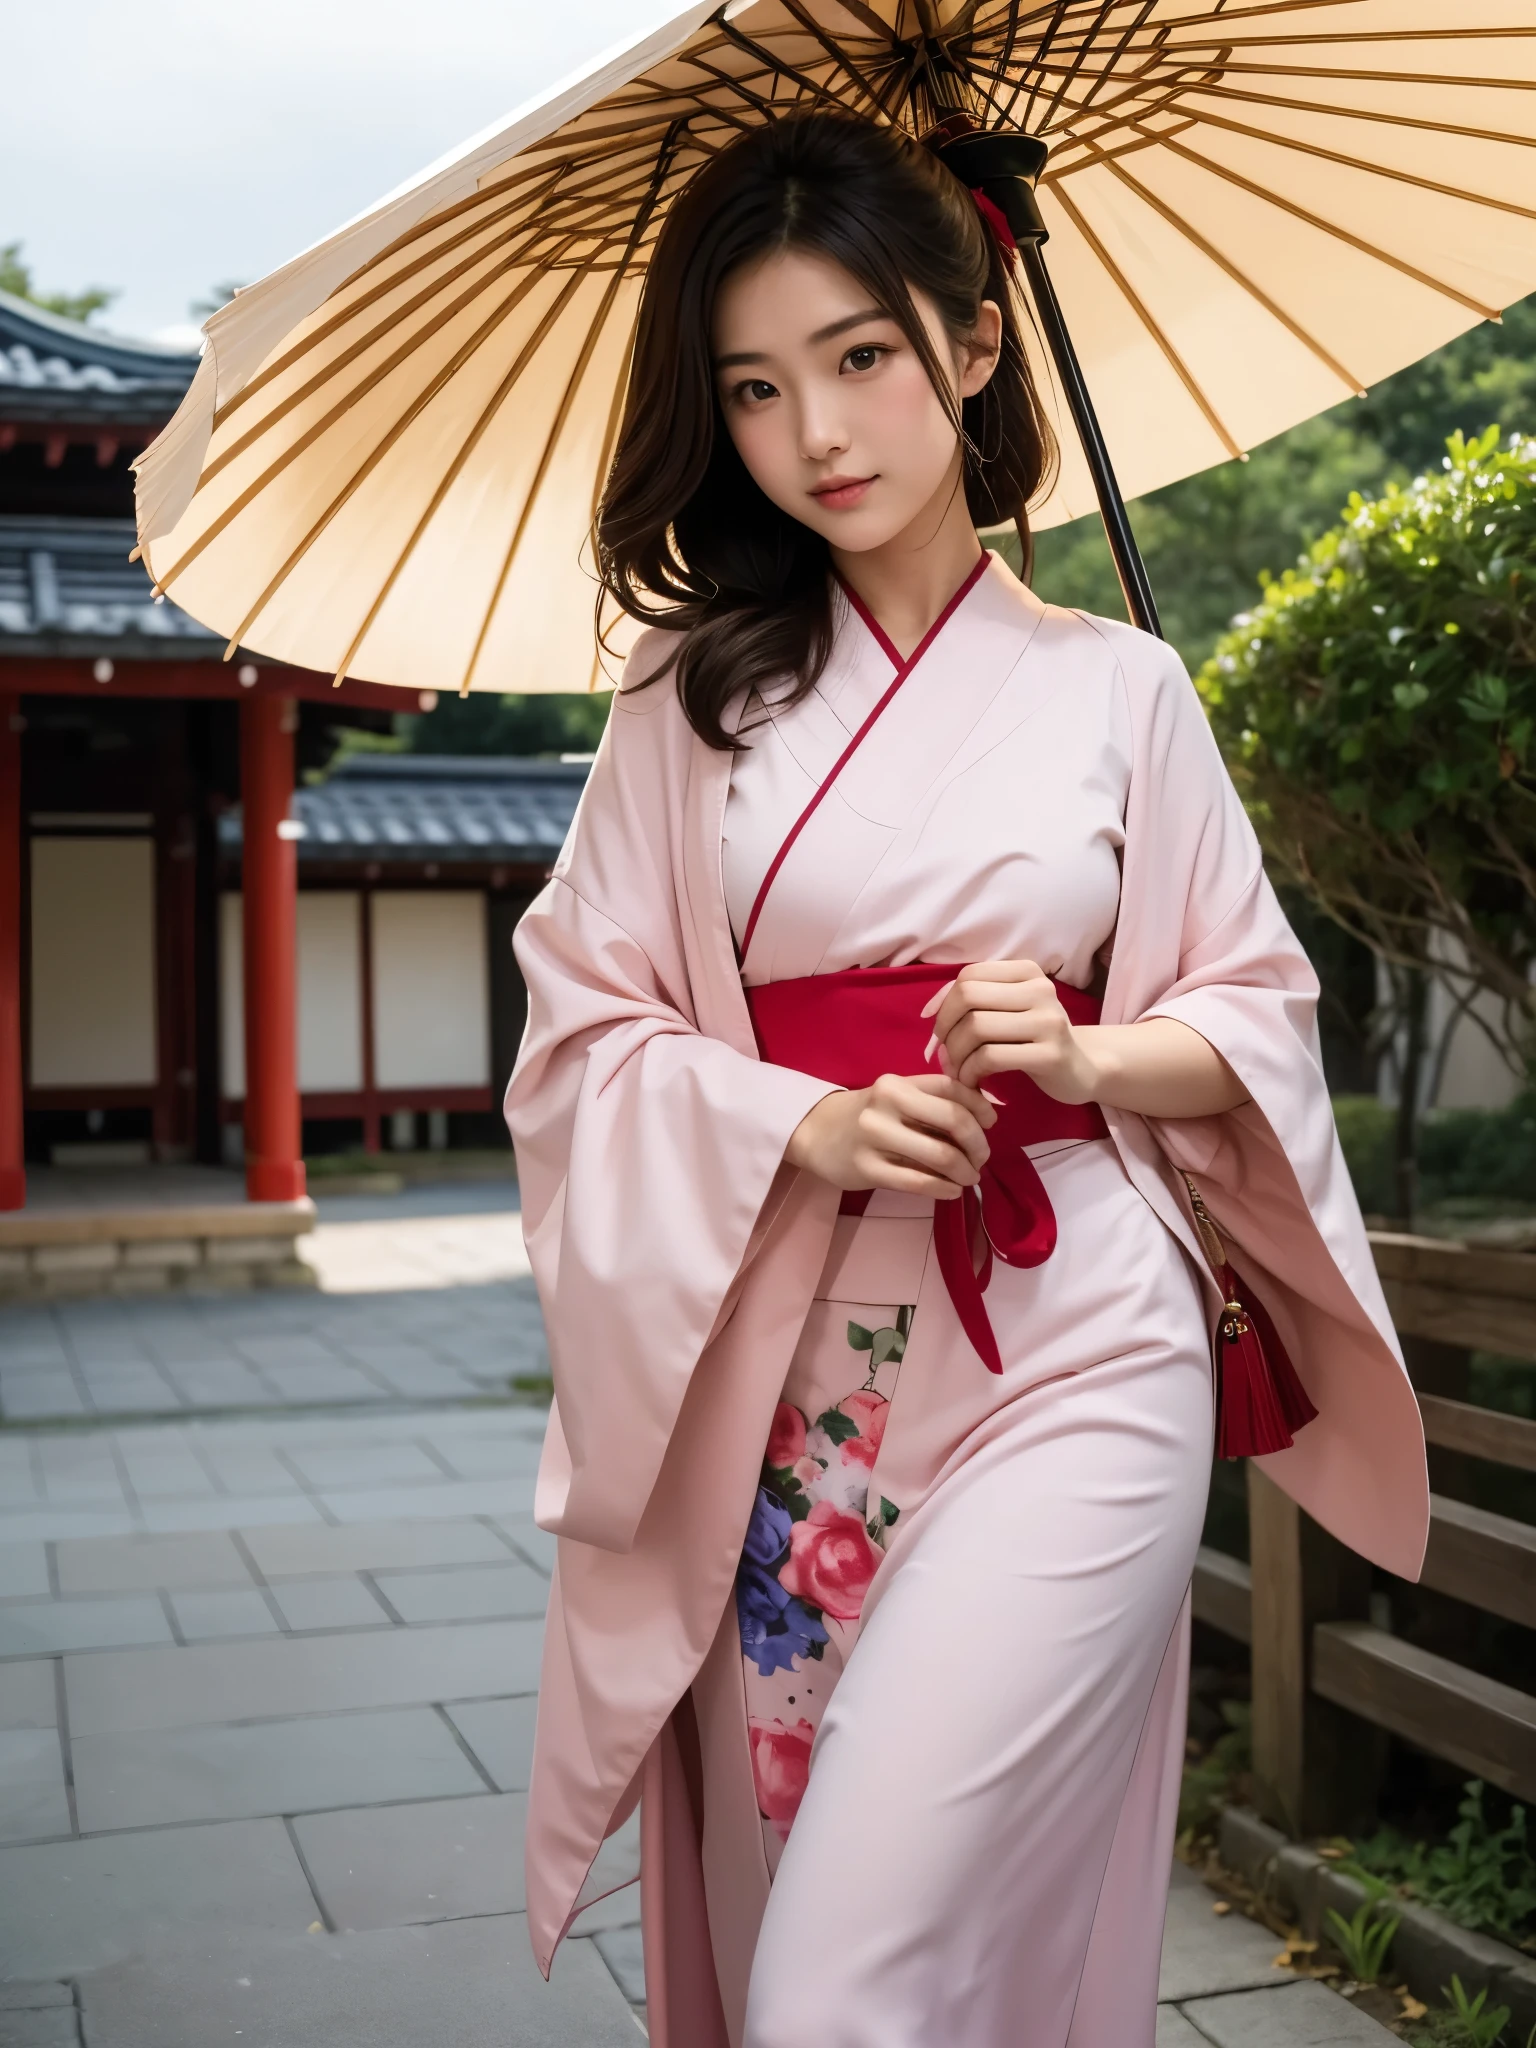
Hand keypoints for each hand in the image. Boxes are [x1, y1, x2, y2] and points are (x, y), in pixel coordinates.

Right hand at [785, 1073, 995, 1199]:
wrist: (816, 1132)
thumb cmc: (867, 1116)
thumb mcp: (895, 1098)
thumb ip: (931, 1102)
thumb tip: (985, 1115)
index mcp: (898, 1083)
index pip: (952, 1088)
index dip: (980, 1106)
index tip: (991, 1123)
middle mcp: (887, 1104)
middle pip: (953, 1120)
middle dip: (978, 1143)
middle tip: (981, 1158)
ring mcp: (875, 1137)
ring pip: (940, 1155)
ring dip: (965, 1170)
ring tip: (969, 1177)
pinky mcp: (867, 1169)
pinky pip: (918, 1182)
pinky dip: (944, 1188)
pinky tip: (952, 1191)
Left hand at [925, 959, 1098, 1102]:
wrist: (1083, 1068)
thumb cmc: (1036, 1037)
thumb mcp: (1009, 1010)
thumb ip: (972, 1002)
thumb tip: (929, 1010)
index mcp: (1027, 972)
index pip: (968, 976)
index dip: (944, 1003)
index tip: (941, 1031)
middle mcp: (1040, 989)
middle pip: (968, 997)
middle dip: (945, 1029)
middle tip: (945, 1053)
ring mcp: (1048, 1021)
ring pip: (976, 1028)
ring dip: (955, 1055)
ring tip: (958, 1071)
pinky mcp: (1050, 1054)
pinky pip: (990, 1058)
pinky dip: (970, 1072)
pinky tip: (972, 1082)